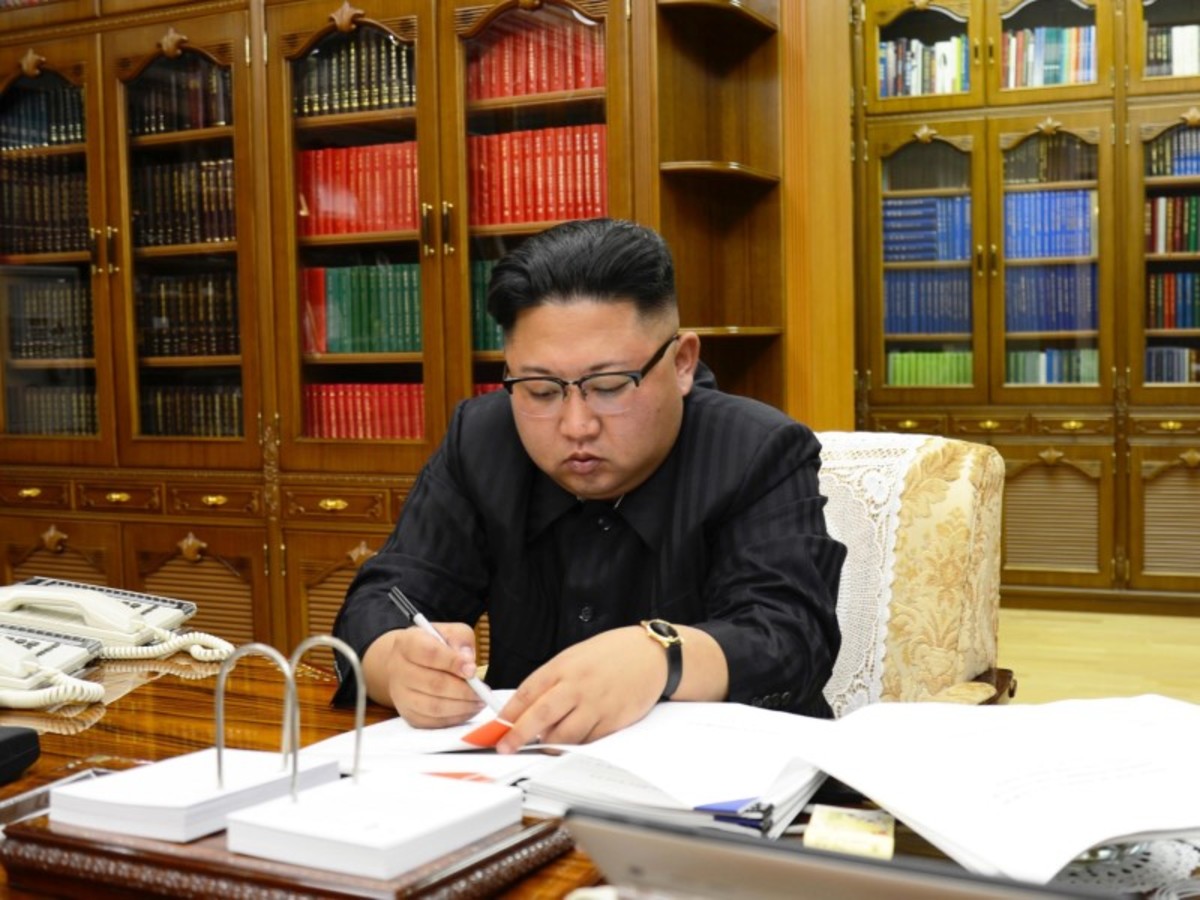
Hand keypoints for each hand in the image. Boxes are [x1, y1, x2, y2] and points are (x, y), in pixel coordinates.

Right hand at [361, 623, 484, 727]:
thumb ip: (460, 640)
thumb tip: (468, 661)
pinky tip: (468, 709)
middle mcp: (399, 670)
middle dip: (463, 690)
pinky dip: (454, 718)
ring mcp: (401, 695)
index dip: (453, 662)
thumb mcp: (447, 632)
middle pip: (433, 684)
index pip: (430, 653)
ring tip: (479, 701)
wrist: (404, 663)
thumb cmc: (431, 646)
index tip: (473, 670)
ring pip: (434, 707)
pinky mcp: (408, 714)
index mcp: (407, 644)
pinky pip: (433, 722)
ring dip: (462, 707)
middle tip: (483, 691)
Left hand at [494, 626, 663, 752]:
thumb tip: (528, 708)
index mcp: (564, 666)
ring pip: (564, 734)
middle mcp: (578, 685)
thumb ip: (553, 680)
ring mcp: (596, 704)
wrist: (651, 654)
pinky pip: (587, 740)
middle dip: (518, 735)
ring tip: (543, 741)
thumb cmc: (612, 654)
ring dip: (548, 742)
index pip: (528, 692)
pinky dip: (574, 744)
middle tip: (505, 747)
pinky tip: (570, 739)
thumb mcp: (575, 656)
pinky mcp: (613, 720)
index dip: (508, 713)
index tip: (496, 727)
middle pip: (541, 715)